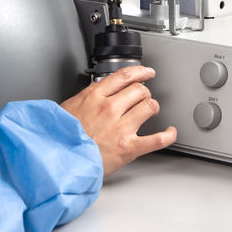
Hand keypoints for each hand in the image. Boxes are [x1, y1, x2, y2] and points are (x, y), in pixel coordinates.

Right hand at [59, 64, 176, 177]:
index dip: (140, 72)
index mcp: (94, 96)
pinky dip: (168, 135)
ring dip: (152, 107)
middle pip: (139, 89)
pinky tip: (170, 132)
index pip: (124, 76)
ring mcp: (121, 127)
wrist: (61, 159)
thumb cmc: (62, 137)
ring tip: (151, 110)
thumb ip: (86, 97)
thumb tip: (97, 92)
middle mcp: (110, 108)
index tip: (146, 72)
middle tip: (144, 96)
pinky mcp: (129, 148)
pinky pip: (157, 139)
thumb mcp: (68, 107)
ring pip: (149, 106)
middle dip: (144, 91)